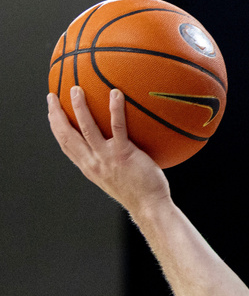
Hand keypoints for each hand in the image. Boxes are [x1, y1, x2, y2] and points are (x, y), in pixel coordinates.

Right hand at [47, 86, 170, 215]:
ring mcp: (107, 158)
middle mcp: (93, 162)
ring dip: (78, 107)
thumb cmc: (139, 192)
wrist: (149, 206)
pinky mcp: (124, 154)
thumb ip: (111, 162)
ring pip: (86, 127)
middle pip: (67, 135)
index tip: (51, 112)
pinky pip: (118, 127)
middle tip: (52, 96)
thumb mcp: (117, 177)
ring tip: (76, 89)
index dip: (55, 127)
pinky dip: (115, 109)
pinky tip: (116, 94)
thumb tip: (116, 147)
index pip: (65, 145)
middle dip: (56, 114)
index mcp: (89, 167)